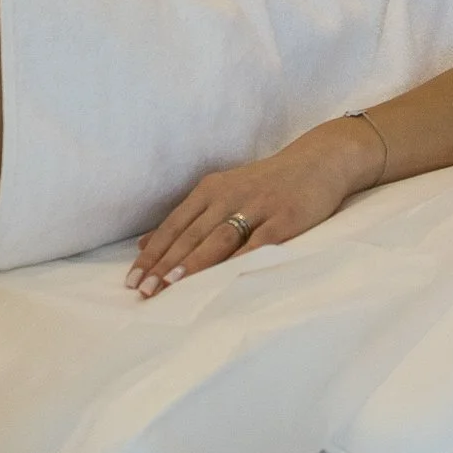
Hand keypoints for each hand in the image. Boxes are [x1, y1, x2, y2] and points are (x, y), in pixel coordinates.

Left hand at [127, 119, 378, 296]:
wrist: (319, 161)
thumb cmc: (266, 182)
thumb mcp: (222, 191)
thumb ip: (187, 218)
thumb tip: (145, 244)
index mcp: (211, 189)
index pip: (175, 225)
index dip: (153, 253)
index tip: (133, 279)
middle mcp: (229, 195)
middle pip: (191, 235)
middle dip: (165, 265)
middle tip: (144, 291)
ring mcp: (257, 206)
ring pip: (218, 239)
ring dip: (192, 263)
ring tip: (171, 285)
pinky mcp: (284, 219)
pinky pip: (257, 243)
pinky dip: (238, 261)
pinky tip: (222, 279)